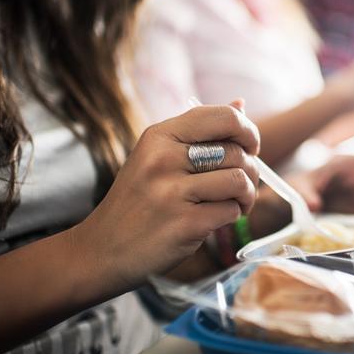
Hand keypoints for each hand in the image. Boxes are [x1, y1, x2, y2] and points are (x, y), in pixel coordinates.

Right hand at [71, 104, 259, 289]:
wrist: (102, 249)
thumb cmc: (138, 201)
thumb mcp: (158, 157)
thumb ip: (200, 132)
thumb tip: (240, 103)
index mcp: (159, 136)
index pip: (223, 117)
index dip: (247, 131)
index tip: (250, 147)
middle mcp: (163, 159)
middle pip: (236, 152)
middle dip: (251, 171)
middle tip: (242, 186)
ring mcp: (171, 192)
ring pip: (239, 181)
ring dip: (247, 196)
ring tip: (236, 203)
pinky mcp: (183, 224)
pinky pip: (231, 211)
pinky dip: (233, 217)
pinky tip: (217, 220)